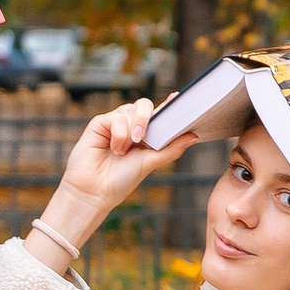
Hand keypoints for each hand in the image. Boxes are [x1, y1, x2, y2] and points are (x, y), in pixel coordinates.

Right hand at [59, 98, 198, 208]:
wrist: (95, 191)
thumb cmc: (121, 180)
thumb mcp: (150, 163)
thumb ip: (171, 148)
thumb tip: (194, 136)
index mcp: (144, 136)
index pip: (159, 116)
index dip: (169, 106)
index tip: (179, 98)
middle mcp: (130, 126)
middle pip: (145, 106)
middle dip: (147, 118)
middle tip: (141, 139)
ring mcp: (114, 124)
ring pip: (130, 110)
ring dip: (130, 131)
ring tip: (122, 151)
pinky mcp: (100, 124)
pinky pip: (116, 117)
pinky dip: (118, 134)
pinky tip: (113, 148)